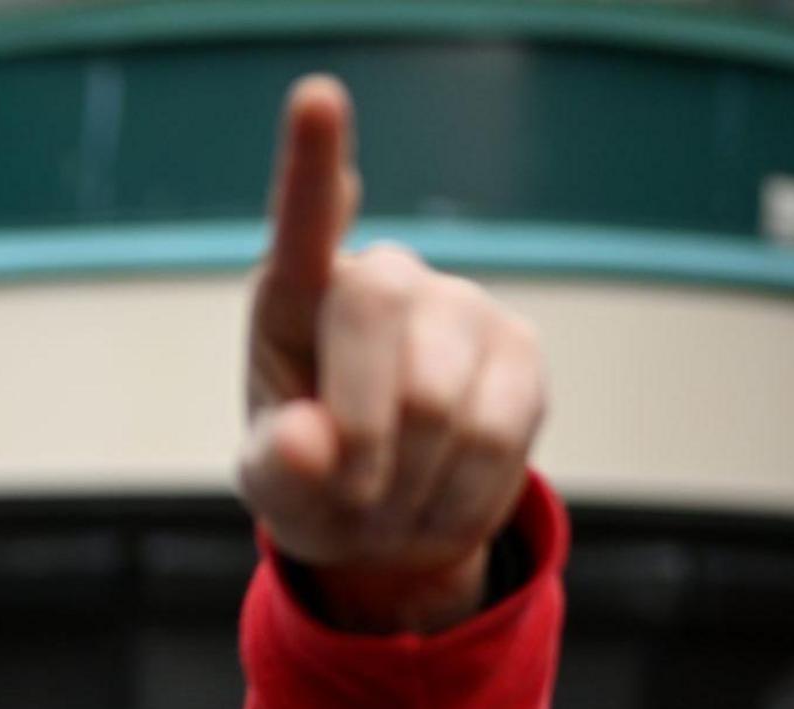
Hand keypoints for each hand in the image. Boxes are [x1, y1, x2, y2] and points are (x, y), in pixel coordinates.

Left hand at [238, 77, 547, 634]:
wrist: (394, 525)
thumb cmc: (314, 479)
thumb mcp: (274, 487)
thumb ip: (277, 467)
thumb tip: (308, 442)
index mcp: (296, 295)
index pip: (302, 223)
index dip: (309, 160)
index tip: (316, 97)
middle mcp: (382, 277)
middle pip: (375, 308)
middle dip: (357, 426)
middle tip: (350, 495)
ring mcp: (459, 305)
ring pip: (435, 395)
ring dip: (405, 478)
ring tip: (390, 498)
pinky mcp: (519, 349)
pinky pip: (494, 433)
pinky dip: (456, 492)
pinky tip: (438, 493)